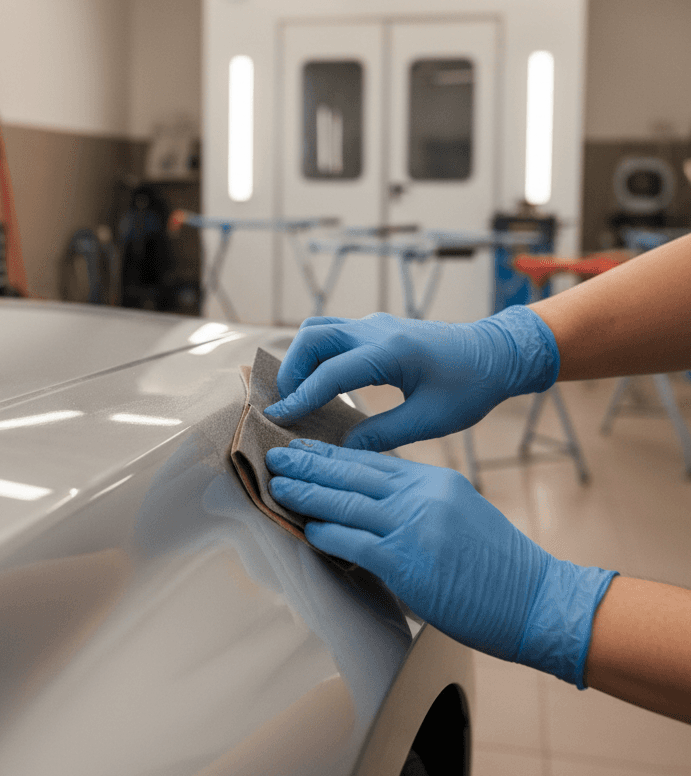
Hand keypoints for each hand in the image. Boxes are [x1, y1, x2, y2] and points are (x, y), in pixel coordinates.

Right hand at [263, 306, 559, 452]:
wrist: (496, 353)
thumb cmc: (471, 388)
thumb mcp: (431, 421)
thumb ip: (384, 435)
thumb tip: (342, 451)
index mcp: (391, 352)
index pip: (330, 373)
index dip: (301, 397)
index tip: (278, 419)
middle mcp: (376, 331)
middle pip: (312, 337)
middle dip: (290, 370)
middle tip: (283, 405)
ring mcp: (374, 324)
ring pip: (318, 329)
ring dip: (300, 358)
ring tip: (295, 394)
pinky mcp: (375, 328)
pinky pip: (332, 332)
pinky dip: (315, 353)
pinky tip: (317, 381)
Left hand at [266, 440, 616, 685]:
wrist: (538, 600)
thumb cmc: (498, 567)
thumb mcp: (458, 514)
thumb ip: (416, 505)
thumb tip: (369, 508)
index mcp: (433, 481)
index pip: (370, 460)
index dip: (330, 454)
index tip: (302, 448)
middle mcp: (421, 496)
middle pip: (351, 473)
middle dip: (308, 465)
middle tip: (275, 456)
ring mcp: (413, 527)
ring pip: (346, 502)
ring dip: (306, 494)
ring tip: (278, 486)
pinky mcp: (407, 562)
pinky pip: (354, 542)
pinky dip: (326, 535)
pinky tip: (307, 529)